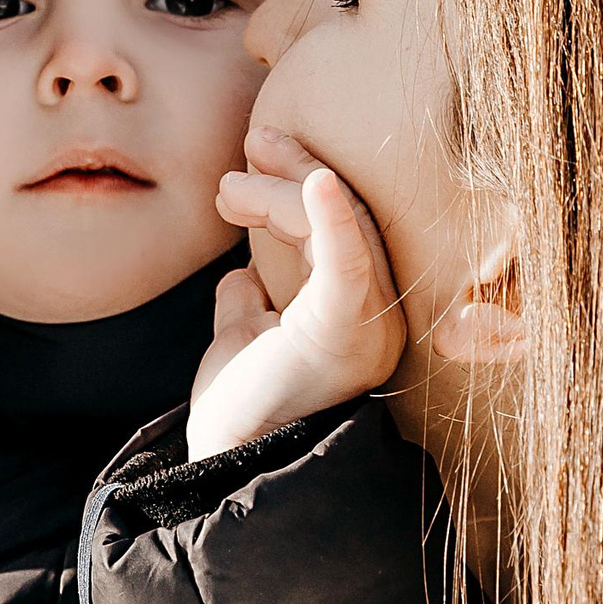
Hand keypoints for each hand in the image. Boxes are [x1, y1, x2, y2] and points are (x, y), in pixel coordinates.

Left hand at [185, 127, 405, 458]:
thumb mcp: (243, 339)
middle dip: (295, 172)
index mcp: (353, 317)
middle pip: (346, 218)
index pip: (337, 231)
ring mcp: (365, 324)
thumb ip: (248, 303)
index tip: (253, 154)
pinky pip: (349, 264)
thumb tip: (240, 275)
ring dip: (280, 194)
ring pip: (337, 227)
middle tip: (252, 141)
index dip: (298, 185)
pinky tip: (316, 181)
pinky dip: (332, 218)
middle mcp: (374, 318)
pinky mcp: (344, 330)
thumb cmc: (240, 412)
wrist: (228, 462)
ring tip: (228, 188)